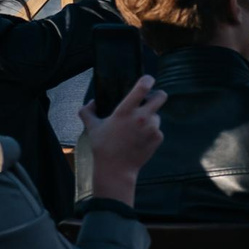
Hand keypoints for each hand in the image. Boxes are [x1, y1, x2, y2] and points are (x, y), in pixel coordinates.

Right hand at [79, 73, 166, 205]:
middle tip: (149, 99)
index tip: (148, 79)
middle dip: (157, 95)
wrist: (116, 169)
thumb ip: (87, 111)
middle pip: (161, 97)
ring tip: (135, 129)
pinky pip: (157, 129)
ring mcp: (152, 128)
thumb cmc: (102, 146)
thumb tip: (92, 102)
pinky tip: (139, 139)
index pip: (142, 88)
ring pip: (156, 115)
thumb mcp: (92, 127)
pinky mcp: (158, 137)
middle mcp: (142, 117)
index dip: (148, 80)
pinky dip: (150, 132)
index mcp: (126, 111)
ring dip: (149, 118)